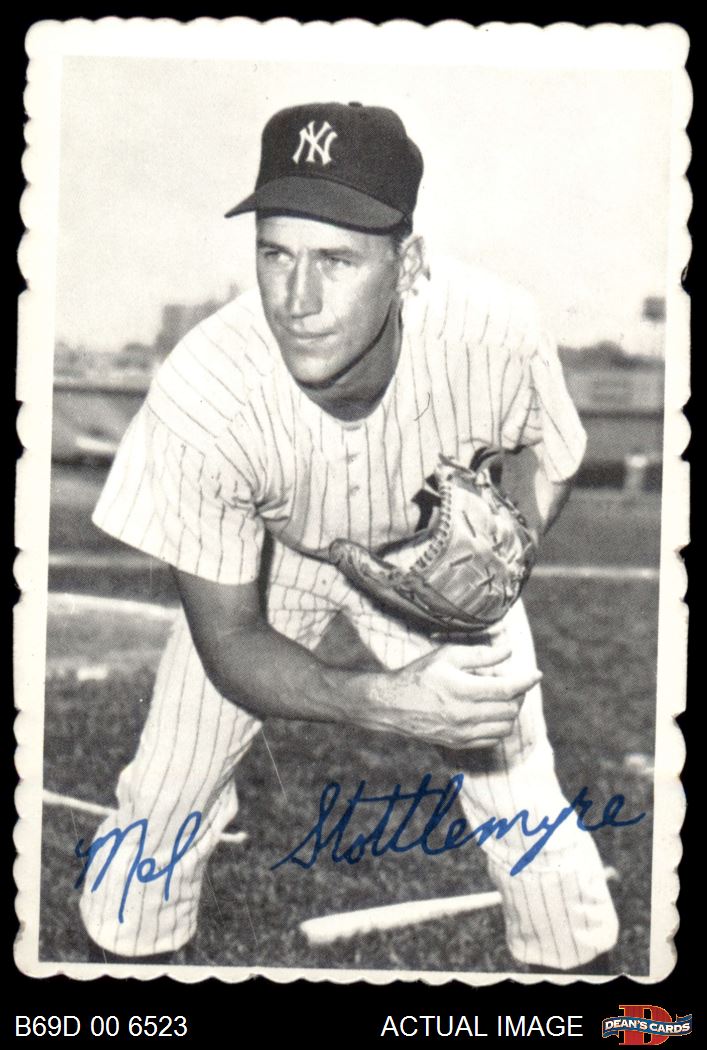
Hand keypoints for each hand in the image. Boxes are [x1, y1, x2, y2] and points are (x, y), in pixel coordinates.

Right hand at [367, 640, 540, 749]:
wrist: (392, 705)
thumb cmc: (420, 675)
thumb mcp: (447, 656)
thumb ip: (481, 654)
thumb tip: (509, 650)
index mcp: (463, 690)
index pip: (507, 689)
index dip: (526, 680)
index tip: (536, 673)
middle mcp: (465, 715)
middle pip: (510, 708)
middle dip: (519, 694)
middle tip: (516, 682)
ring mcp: (462, 733)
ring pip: (505, 727)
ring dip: (511, 711)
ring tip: (505, 697)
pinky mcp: (459, 743)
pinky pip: (492, 739)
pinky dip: (500, 726)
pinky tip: (493, 713)